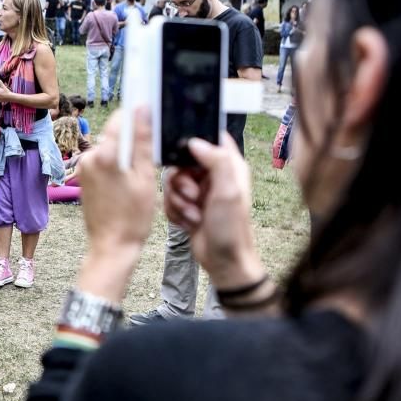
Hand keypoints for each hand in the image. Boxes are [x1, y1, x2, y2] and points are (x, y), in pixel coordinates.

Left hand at [77, 108, 156, 257]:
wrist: (111, 246)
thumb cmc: (132, 218)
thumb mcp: (145, 178)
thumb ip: (143, 142)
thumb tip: (143, 110)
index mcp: (105, 156)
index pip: (121, 119)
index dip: (137, 117)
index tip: (150, 123)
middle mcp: (89, 158)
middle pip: (116, 133)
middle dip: (133, 140)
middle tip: (148, 161)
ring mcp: (84, 168)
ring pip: (111, 147)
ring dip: (125, 154)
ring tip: (138, 176)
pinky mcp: (84, 177)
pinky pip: (104, 161)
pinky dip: (117, 165)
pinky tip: (127, 183)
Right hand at [163, 135, 264, 288]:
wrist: (222, 261)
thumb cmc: (230, 228)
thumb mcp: (228, 191)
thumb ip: (217, 161)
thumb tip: (195, 142)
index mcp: (229, 166)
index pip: (211, 138)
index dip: (195, 141)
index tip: (185, 156)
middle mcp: (213, 175)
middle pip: (183, 161)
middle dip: (181, 181)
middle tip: (192, 196)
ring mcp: (199, 191)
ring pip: (172, 181)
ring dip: (178, 201)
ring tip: (193, 215)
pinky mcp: (188, 205)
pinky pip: (169, 199)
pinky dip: (175, 212)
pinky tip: (188, 223)